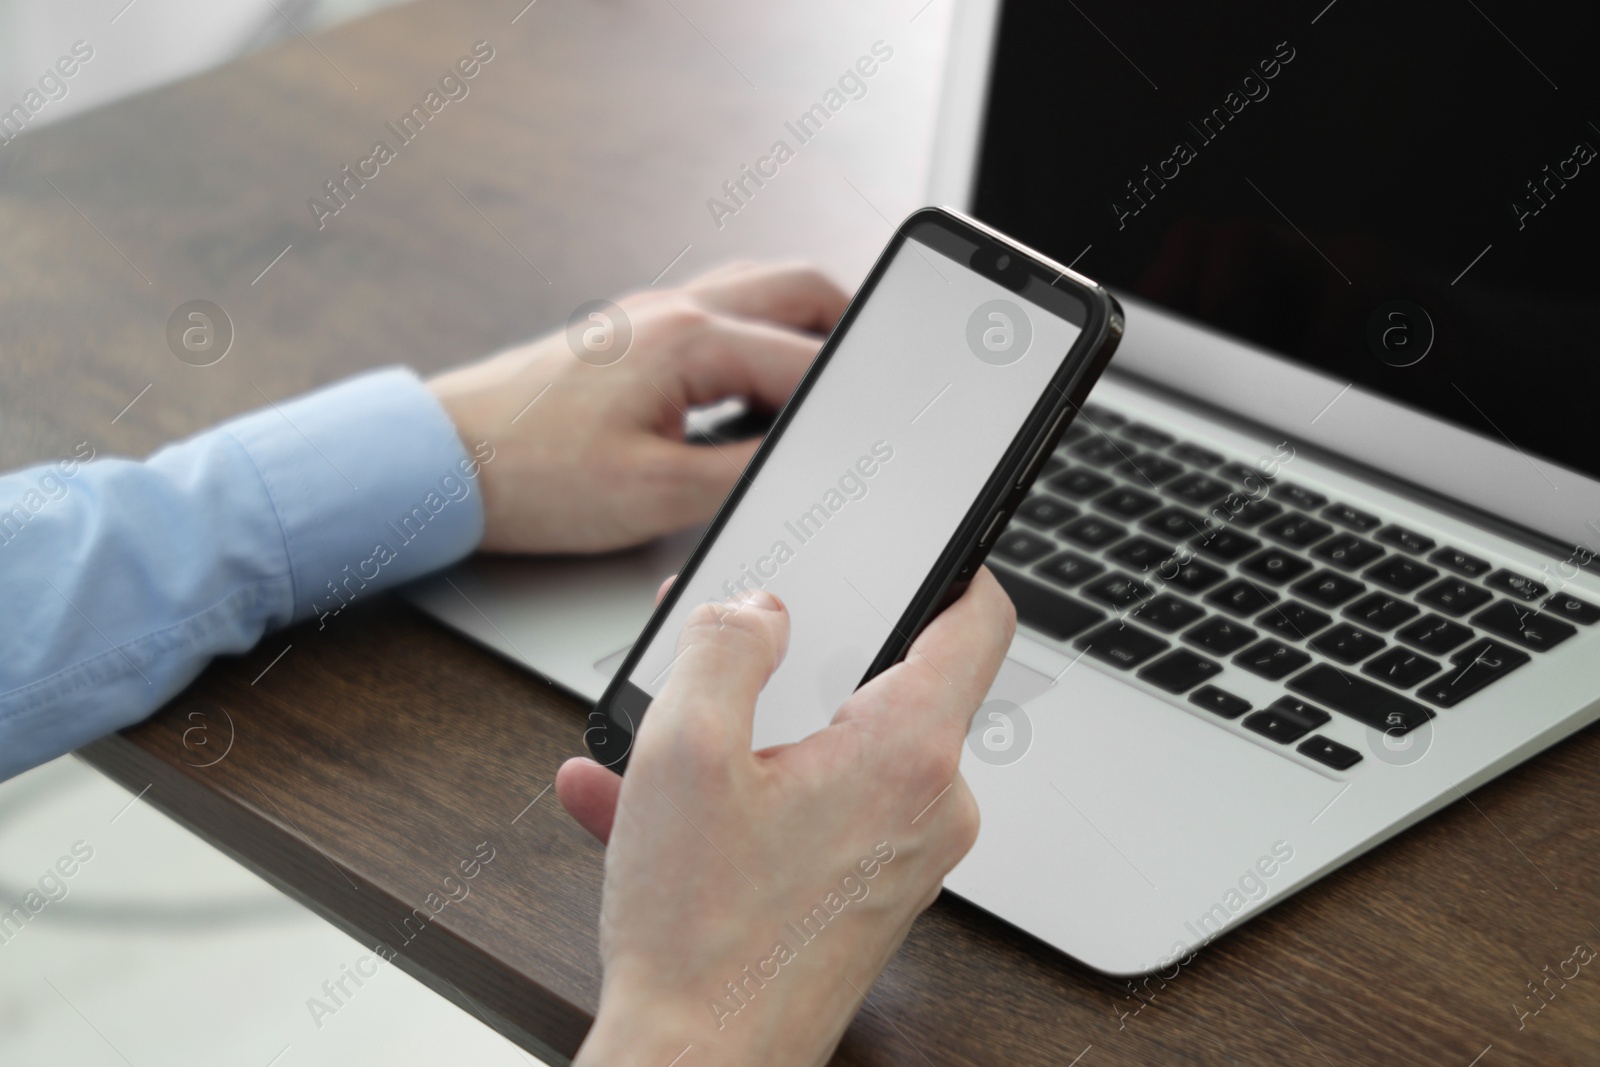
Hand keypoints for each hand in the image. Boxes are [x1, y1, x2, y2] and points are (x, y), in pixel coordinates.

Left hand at [427, 262, 848, 552]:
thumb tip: (811, 463)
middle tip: (877, 380)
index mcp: (690, 338)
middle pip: (800, 289)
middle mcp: (675, 309)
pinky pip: (717, 314)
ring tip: (821, 389)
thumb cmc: (532, 474)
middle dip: (851, 330)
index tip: (890, 417)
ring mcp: (650, 315)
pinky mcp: (629, 335)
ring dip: (801, 328)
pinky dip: (754, 339)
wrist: (443, 461)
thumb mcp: (657, 494)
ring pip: (758, 292)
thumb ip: (749, 472)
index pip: (810, 362)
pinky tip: (749, 393)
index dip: (860, 397)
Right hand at [558, 567, 1015, 1065]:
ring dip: (739, 736)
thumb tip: (755, 609)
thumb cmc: (700, 937)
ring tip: (649, 741)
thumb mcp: (685, 751)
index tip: (913, 542)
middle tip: (722, 641)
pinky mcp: (863, 890)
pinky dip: (737, 798)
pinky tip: (638, 808)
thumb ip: (724, 645)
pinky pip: (807, 810)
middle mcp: (927, 805)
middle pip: (884, 682)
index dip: (948, 563)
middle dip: (792, 657)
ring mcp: (899, 854)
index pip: (977, 620)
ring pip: (828, 750)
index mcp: (907, 753)